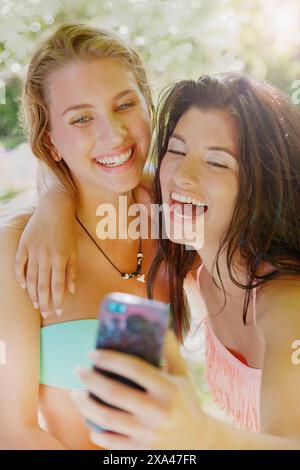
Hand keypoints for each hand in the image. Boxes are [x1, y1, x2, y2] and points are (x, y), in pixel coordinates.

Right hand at [14, 192, 76, 317]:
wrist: (55, 208)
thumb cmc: (67, 230)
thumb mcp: (74, 250)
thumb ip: (72, 271)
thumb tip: (70, 291)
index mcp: (60, 259)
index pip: (57, 286)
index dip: (57, 301)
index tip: (58, 312)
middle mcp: (46, 257)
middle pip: (42, 285)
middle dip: (45, 302)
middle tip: (46, 313)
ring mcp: (33, 251)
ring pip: (30, 278)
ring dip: (32, 293)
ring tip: (36, 304)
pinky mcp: (24, 244)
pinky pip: (19, 264)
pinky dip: (20, 276)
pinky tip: (23, 286)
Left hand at [71, 330, 206, 449]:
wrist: (197, 441)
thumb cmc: (185, 401)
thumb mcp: (182, 374)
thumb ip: (170, 350)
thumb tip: (160, 326)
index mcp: (167, 389)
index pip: (133, 368)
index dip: (110, 359)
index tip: (92, 353)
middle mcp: (157, 412)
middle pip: (114, 393)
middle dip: (91, 379)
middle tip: (79, 370)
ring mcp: (147, 434)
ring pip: (105, 418)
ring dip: (85, 404)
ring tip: (76, 393)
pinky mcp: (139, 450)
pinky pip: (108, 441)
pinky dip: (95, 429)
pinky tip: (88, 418)